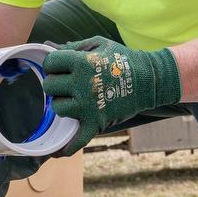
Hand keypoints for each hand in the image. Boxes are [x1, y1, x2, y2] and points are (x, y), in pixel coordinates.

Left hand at [41, 36, 181, 154]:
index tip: (59, 66)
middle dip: (56, 83)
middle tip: (66, 83)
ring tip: (74, 99)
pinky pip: (77, 139)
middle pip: (50, 86)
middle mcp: (81, 84)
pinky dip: (68, 146)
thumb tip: (47, 46)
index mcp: (81, 62)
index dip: (53, 64)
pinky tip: (60, 151)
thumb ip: (73, 47)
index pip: (50, 63)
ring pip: (58, 108)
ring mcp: (88, 105)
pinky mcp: (96, 122)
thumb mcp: (99, 45)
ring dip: (63, 104)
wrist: (149, 80)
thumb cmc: (123, 59)